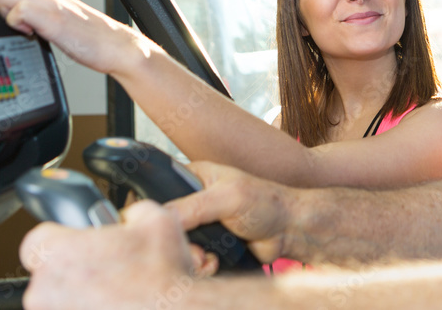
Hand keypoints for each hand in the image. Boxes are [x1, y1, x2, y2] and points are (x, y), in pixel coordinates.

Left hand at [20, 201, 198, 309]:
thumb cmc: (163, 275)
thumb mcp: (156, 217)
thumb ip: (130, 210)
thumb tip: (125, 217)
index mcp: (60, 253)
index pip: (37, 238)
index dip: (61, 236)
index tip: (79, 240)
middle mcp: (47, 290)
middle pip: (47, 271)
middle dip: (72, 266)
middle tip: (103, 264)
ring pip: (58, 298)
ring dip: (79, 292)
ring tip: (113, 287)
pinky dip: (88, 308)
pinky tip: (116, 302)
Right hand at [167, 161, 291, 262]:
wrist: (288, 230)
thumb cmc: (267, 202)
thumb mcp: (229, 197)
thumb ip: (194, 206)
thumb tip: (162, 217)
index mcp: (194, 176)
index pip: (157, 190)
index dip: (154, 210)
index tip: (159, 225)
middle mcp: (193, 199)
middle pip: (164, 223)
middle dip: (176, 240)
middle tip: (193, 248)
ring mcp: (199, 223)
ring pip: (176, 244)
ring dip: (189, 256)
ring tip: (206, 257)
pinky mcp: (206, 244)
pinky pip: (190, 258)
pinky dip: (199, 265)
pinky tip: (213, 262)